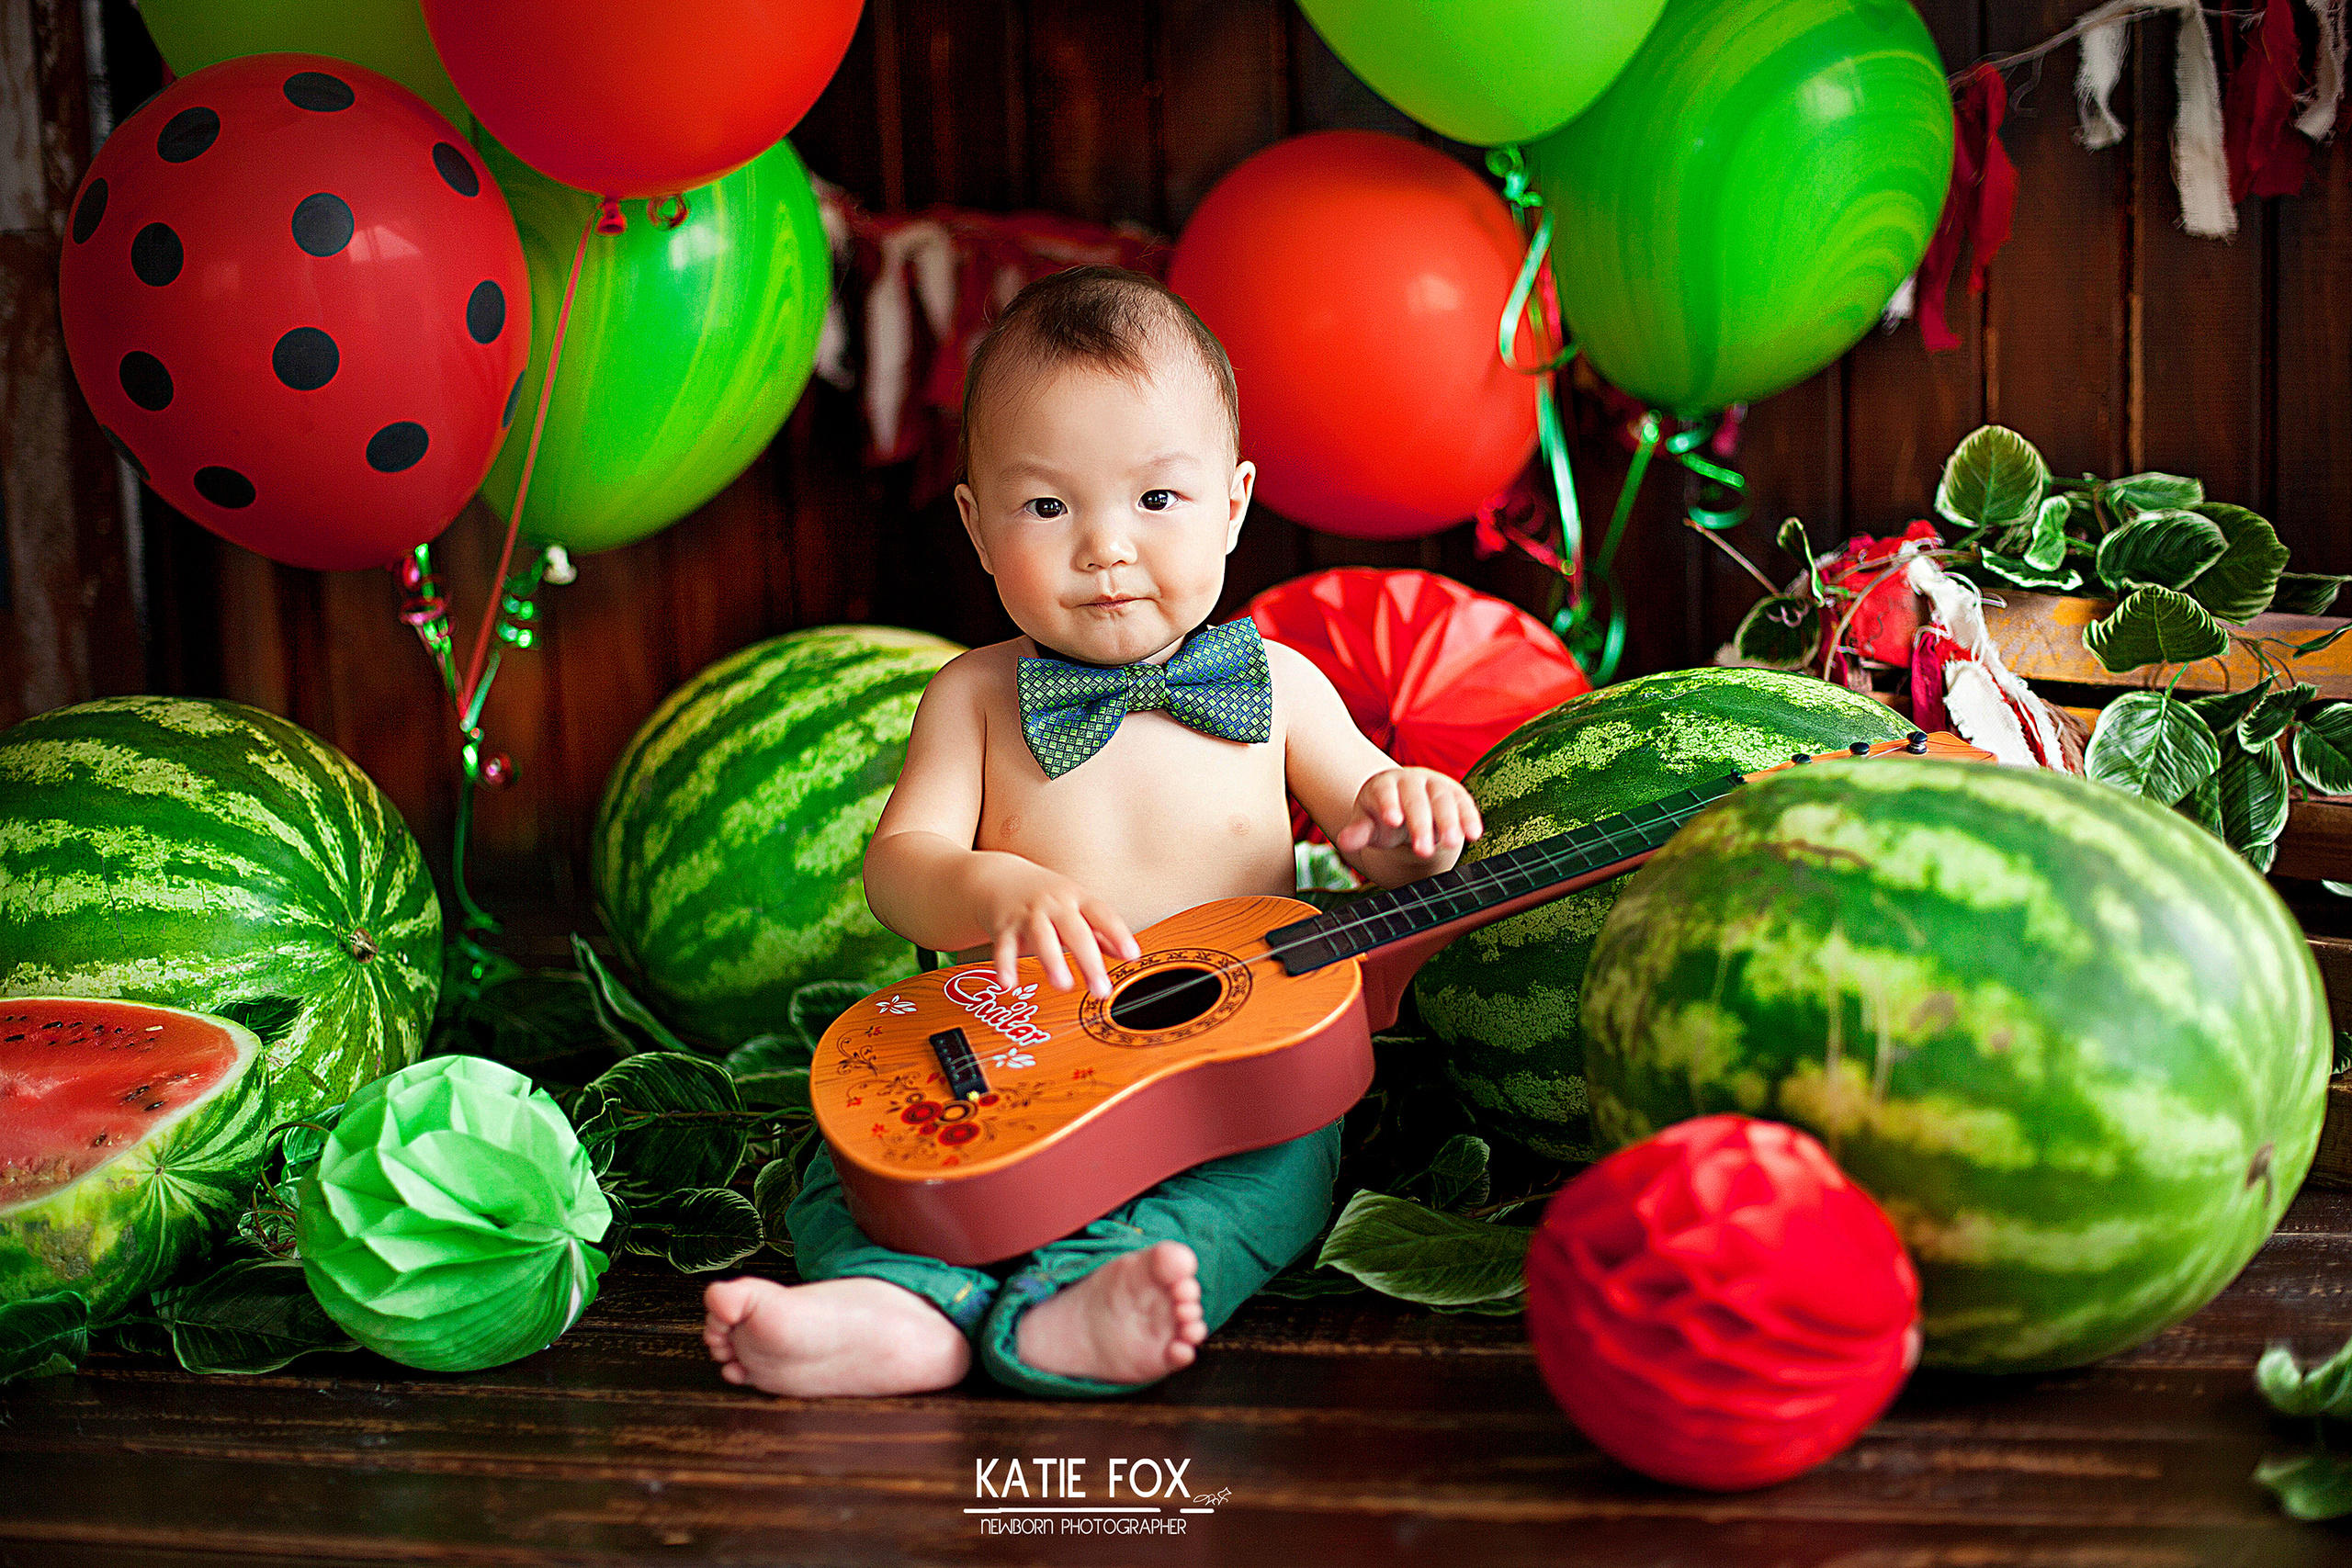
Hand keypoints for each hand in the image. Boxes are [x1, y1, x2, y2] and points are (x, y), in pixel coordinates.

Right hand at [973, 860, 1140, 998]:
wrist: (999, 877)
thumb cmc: (1047, 897)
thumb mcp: (1078, 907)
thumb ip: (1102, 933)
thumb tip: (1128, 954)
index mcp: (1077, 899)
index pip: (1102, 915)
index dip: (1118, 934)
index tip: (1132, 955)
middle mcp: (1055, 905)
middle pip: (1075, 931)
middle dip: (1089, 961)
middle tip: (1101, 989)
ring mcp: (1028, 915)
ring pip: (1042, 936)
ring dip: (1053, 961)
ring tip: (1063, 985)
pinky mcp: (1004, 928)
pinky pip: (1004, 947)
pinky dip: (1005, 965)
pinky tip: (1008, 983)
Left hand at [1332, 768, 1482, 861]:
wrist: (1405, 804)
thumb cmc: (1381, 817)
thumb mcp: (1367, 824)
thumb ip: (1358, 832)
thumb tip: (1345, 842)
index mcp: (1384, 785)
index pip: (1386, 793)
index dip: (1389, 805)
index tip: (1393, 821)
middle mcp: (1411, 781)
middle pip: (1416, 800)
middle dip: (1421, 824)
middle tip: (1423, 851)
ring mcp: (1435, 786)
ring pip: (1443, 801)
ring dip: (1449, 822)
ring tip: (1452, 843)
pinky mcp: (1455, 795)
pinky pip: (1464, 804)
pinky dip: (1469, 818)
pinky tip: (1474, 834)